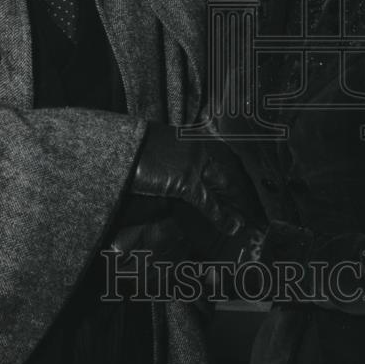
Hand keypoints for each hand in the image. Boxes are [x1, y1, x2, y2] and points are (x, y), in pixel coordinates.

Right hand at [129, 122, 264, 237]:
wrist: (122, 145)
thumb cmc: (131, 145)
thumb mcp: (154, 144)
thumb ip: (169, 155)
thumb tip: (172, 170)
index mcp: (187, 137)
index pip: (212, 159)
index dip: (221, 175)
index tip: (229, 187)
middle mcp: (195, 147)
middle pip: (221, 171)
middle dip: (232, 190)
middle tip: (242, 204)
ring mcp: (193, 163)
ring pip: (221, 186)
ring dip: (232, 205)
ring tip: (239, 221)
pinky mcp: (185, 180)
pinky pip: (208, 202)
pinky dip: (221, 216)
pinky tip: (230, 226)